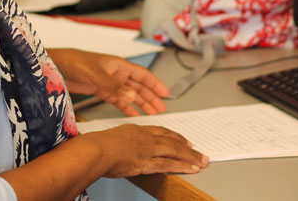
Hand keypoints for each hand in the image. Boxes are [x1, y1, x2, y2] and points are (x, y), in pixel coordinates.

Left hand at [47, 48, 167, 115]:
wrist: (55, 66)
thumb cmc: (74, 62)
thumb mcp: (95, 74)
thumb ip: (114, 86)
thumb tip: (133, 95)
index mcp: (118, 65)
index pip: (141, 74)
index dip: (154, 83)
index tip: (165, 93)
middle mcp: (116, 73)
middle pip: (138, 85)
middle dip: (150, 96)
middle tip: (161, 108)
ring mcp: (108, 82)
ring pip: (129, 93)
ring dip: (141, 103)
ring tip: (151, 113)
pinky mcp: (99, 90)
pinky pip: (117, 100)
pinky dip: (126, 107)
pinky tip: (132, 114)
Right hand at [87, 124, 208, 176]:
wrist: (95, 150)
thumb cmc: (97, 146)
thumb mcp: (112, 139)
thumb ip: (122, 143)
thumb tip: (124, 150)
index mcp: (137, 129)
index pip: (161, 131)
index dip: (175, 136)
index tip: (184, 141)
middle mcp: (145, 137)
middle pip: (171, 141)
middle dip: (188, 148)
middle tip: (200, 153)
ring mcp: (147, 149)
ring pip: (174, 151)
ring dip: (190, 157)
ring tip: (202, 161)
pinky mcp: (146, 162)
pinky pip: (168, 164)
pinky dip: (181, 166)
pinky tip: (191, 169)